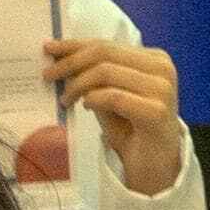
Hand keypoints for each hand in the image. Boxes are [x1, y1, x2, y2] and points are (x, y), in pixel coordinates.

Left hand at [42, 37, 189, 195]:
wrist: (154, 165)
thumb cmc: (131, 129)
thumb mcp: (109, 96)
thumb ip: (93, 77)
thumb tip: (61, 58)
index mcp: (153, 59)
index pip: (107, 44)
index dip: (75, 45)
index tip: (49, 48)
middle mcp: (161, 68)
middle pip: (105, 53)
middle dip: (70, 62)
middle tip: (48, 75)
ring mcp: (161, 88)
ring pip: (106, 72)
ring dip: (78, 84)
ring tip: (65, 99)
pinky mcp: (155, 111)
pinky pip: (114, 97)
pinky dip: (93, 99)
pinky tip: (85, 106)